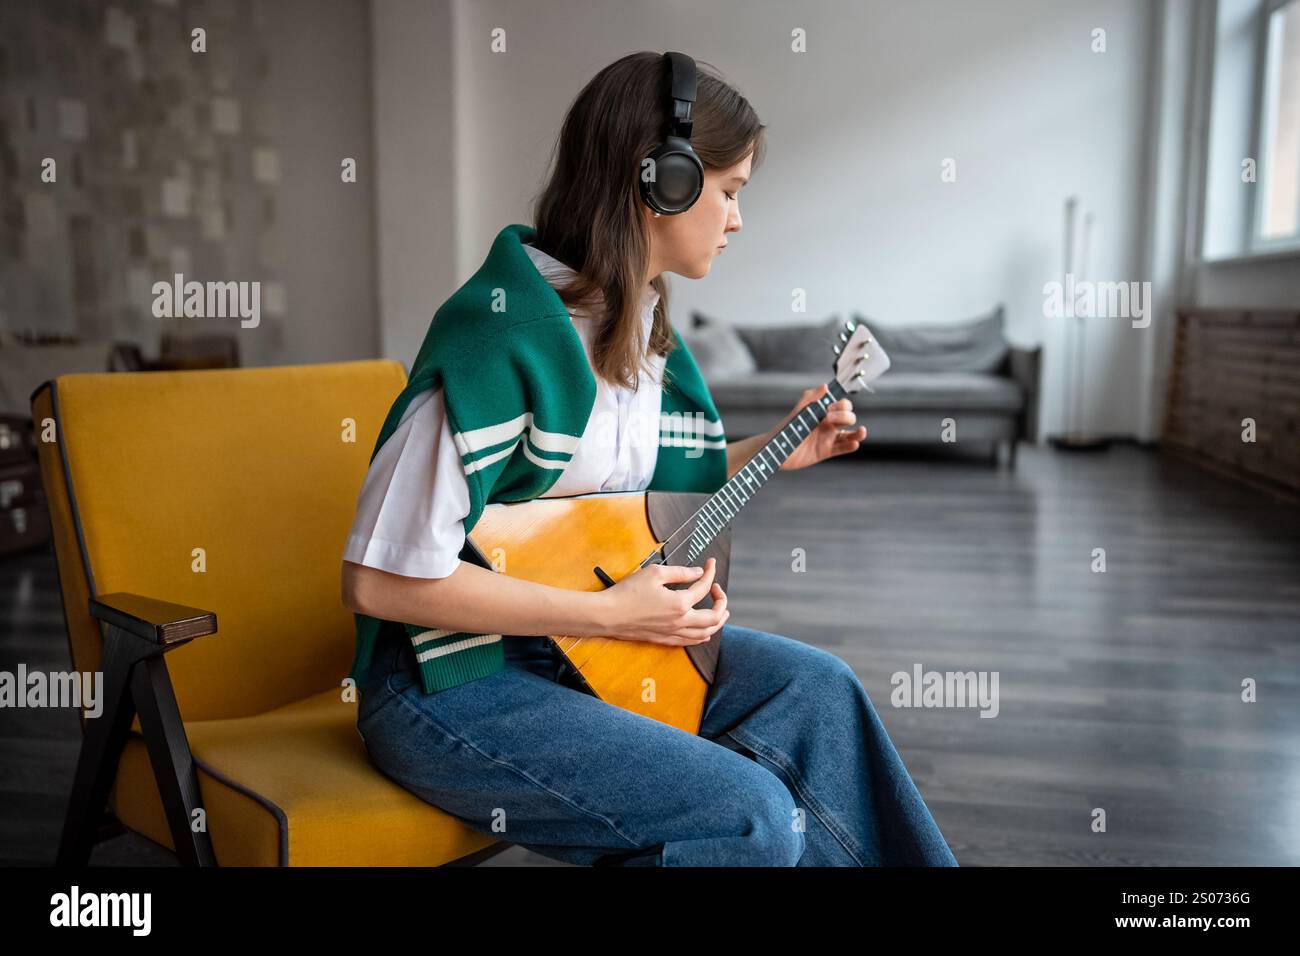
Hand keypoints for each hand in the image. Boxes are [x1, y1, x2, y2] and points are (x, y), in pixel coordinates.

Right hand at [596, 556, 728, 644]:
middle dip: (722, 601)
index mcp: (680, 603)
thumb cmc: (628, 593)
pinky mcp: (664, 640)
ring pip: (706, 633)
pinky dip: (703, 634)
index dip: (710, 573)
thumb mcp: (655, 573)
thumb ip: (680, 573)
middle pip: (714, 617)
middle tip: (717, 589)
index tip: (710, 564)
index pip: (704, 587)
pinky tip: (703, 629)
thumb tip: (698, 573)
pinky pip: (691, 641)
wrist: (608, 615)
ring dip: (717, 621)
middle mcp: (680, 622)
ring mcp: (673, 633)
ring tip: (720, 610)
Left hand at [778, 383, 866, 470]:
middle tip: (828, 419)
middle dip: (845, 416)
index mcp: (822, 412)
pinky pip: (842, 448)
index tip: (829, 407)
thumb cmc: (785, 429)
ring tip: (862, 431)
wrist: (776, 450)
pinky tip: (854, 444)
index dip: (841, 405)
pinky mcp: (826, 451)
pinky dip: (850, 446)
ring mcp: (828, 438)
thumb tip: (825, 386)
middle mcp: (827, 424)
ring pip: (850, 434)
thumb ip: (810, 399)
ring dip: (858, 433)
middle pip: (848, 418)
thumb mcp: (798, 412)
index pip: (841, 405)